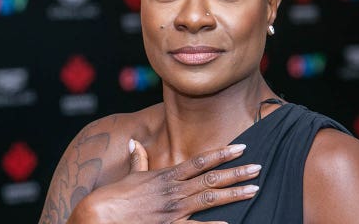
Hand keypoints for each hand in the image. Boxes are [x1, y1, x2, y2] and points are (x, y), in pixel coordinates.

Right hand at [68, 140, 260, 223]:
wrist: (100, 215)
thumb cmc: (115, 196)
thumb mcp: (130, 176)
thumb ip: (138, 159)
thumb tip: (134, 142)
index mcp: (168, 175)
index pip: (202, 161)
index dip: (223, 153)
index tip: (242, 147)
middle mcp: (175, 191)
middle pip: (212, 178)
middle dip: (238, 172)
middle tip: (259, 167)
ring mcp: (174, 210)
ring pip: (210, 199)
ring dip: (234, 194)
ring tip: (254, 189)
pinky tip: (231, 223)